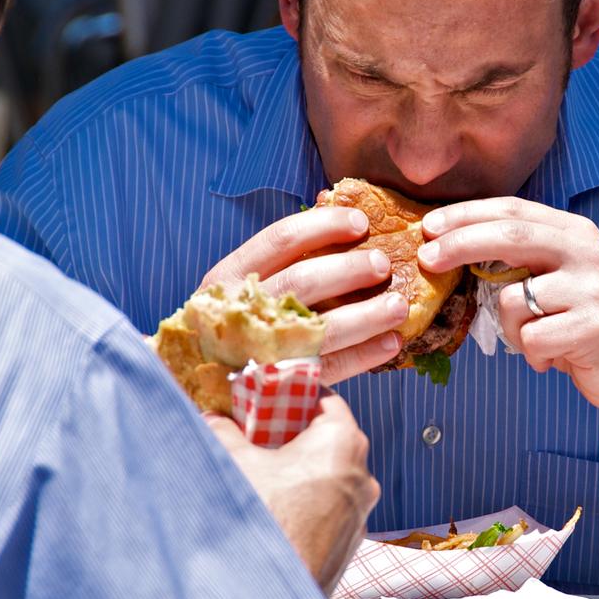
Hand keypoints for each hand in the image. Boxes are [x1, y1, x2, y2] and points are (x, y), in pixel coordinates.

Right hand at [200, 207, 408, 383]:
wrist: (199, 379)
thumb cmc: (232, 318)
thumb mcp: (240, 282)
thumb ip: (279, 258)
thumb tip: (334, 216)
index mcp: (229, 276)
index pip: (280, 239)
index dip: (325, 226)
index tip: (361, 222)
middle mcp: (243, 310)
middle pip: (302, 282)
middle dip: (349, 270)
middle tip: (382, 265)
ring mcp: (261, 350)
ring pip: (320, 330)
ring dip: (367, 316)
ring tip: (399, 306)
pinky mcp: (280, 383)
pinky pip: (329, 369)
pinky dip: (364, 356)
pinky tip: (391, 343)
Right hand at [206, 393, 379, 592]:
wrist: (270, 590)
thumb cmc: (263, 518)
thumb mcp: (235, 462)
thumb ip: (224, 432)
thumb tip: (212, 420)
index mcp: (342, 441)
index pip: (328, 401)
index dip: (298, 396)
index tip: (275, 399)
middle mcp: (362, 474)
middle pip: (330, 440)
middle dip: (296, 436)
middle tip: (264, 438)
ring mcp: (360, 511)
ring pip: (332, 477)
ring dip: (303, 473)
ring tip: (267, 478)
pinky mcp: (351, 541)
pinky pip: (332, 509)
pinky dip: (310, 504)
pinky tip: (278, 511)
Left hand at [418, 197, 598, 430]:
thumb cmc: (586, 322)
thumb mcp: (560, 277)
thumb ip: (522, 259)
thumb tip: (451, 248)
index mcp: (574, 232)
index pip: (512, 211)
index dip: (466, 215)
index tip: (429, 226)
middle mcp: (587, 251)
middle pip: (510, 236)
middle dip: (460, 244)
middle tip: (427, 258)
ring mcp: (593, 287)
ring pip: (512, 299)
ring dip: (507, 328)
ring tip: (530, 340)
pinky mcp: (595, 326)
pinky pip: (531, 338)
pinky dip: (531, 354)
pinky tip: (553, 358)